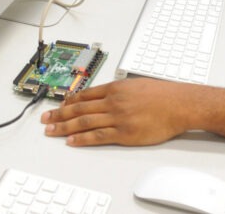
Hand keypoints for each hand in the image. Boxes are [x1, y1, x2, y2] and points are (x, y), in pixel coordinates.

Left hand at [41, 78, 194, 145]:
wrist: (179, 104)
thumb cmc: (163, 95)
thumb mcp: (136, 84)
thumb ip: (120, 90)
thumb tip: (108, 94)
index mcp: (115, 88)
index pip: (84, 95)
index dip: (68, 101)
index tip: (58, 105)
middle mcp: (113, 101)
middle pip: (79, 108)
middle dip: (59, 114)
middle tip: (46, 119)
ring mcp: (117, 118)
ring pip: (84, 122)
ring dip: (64, 126)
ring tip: (51, 131)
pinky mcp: (124, 133)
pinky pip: (98, 136)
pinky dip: (82, 139)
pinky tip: (71, 141)